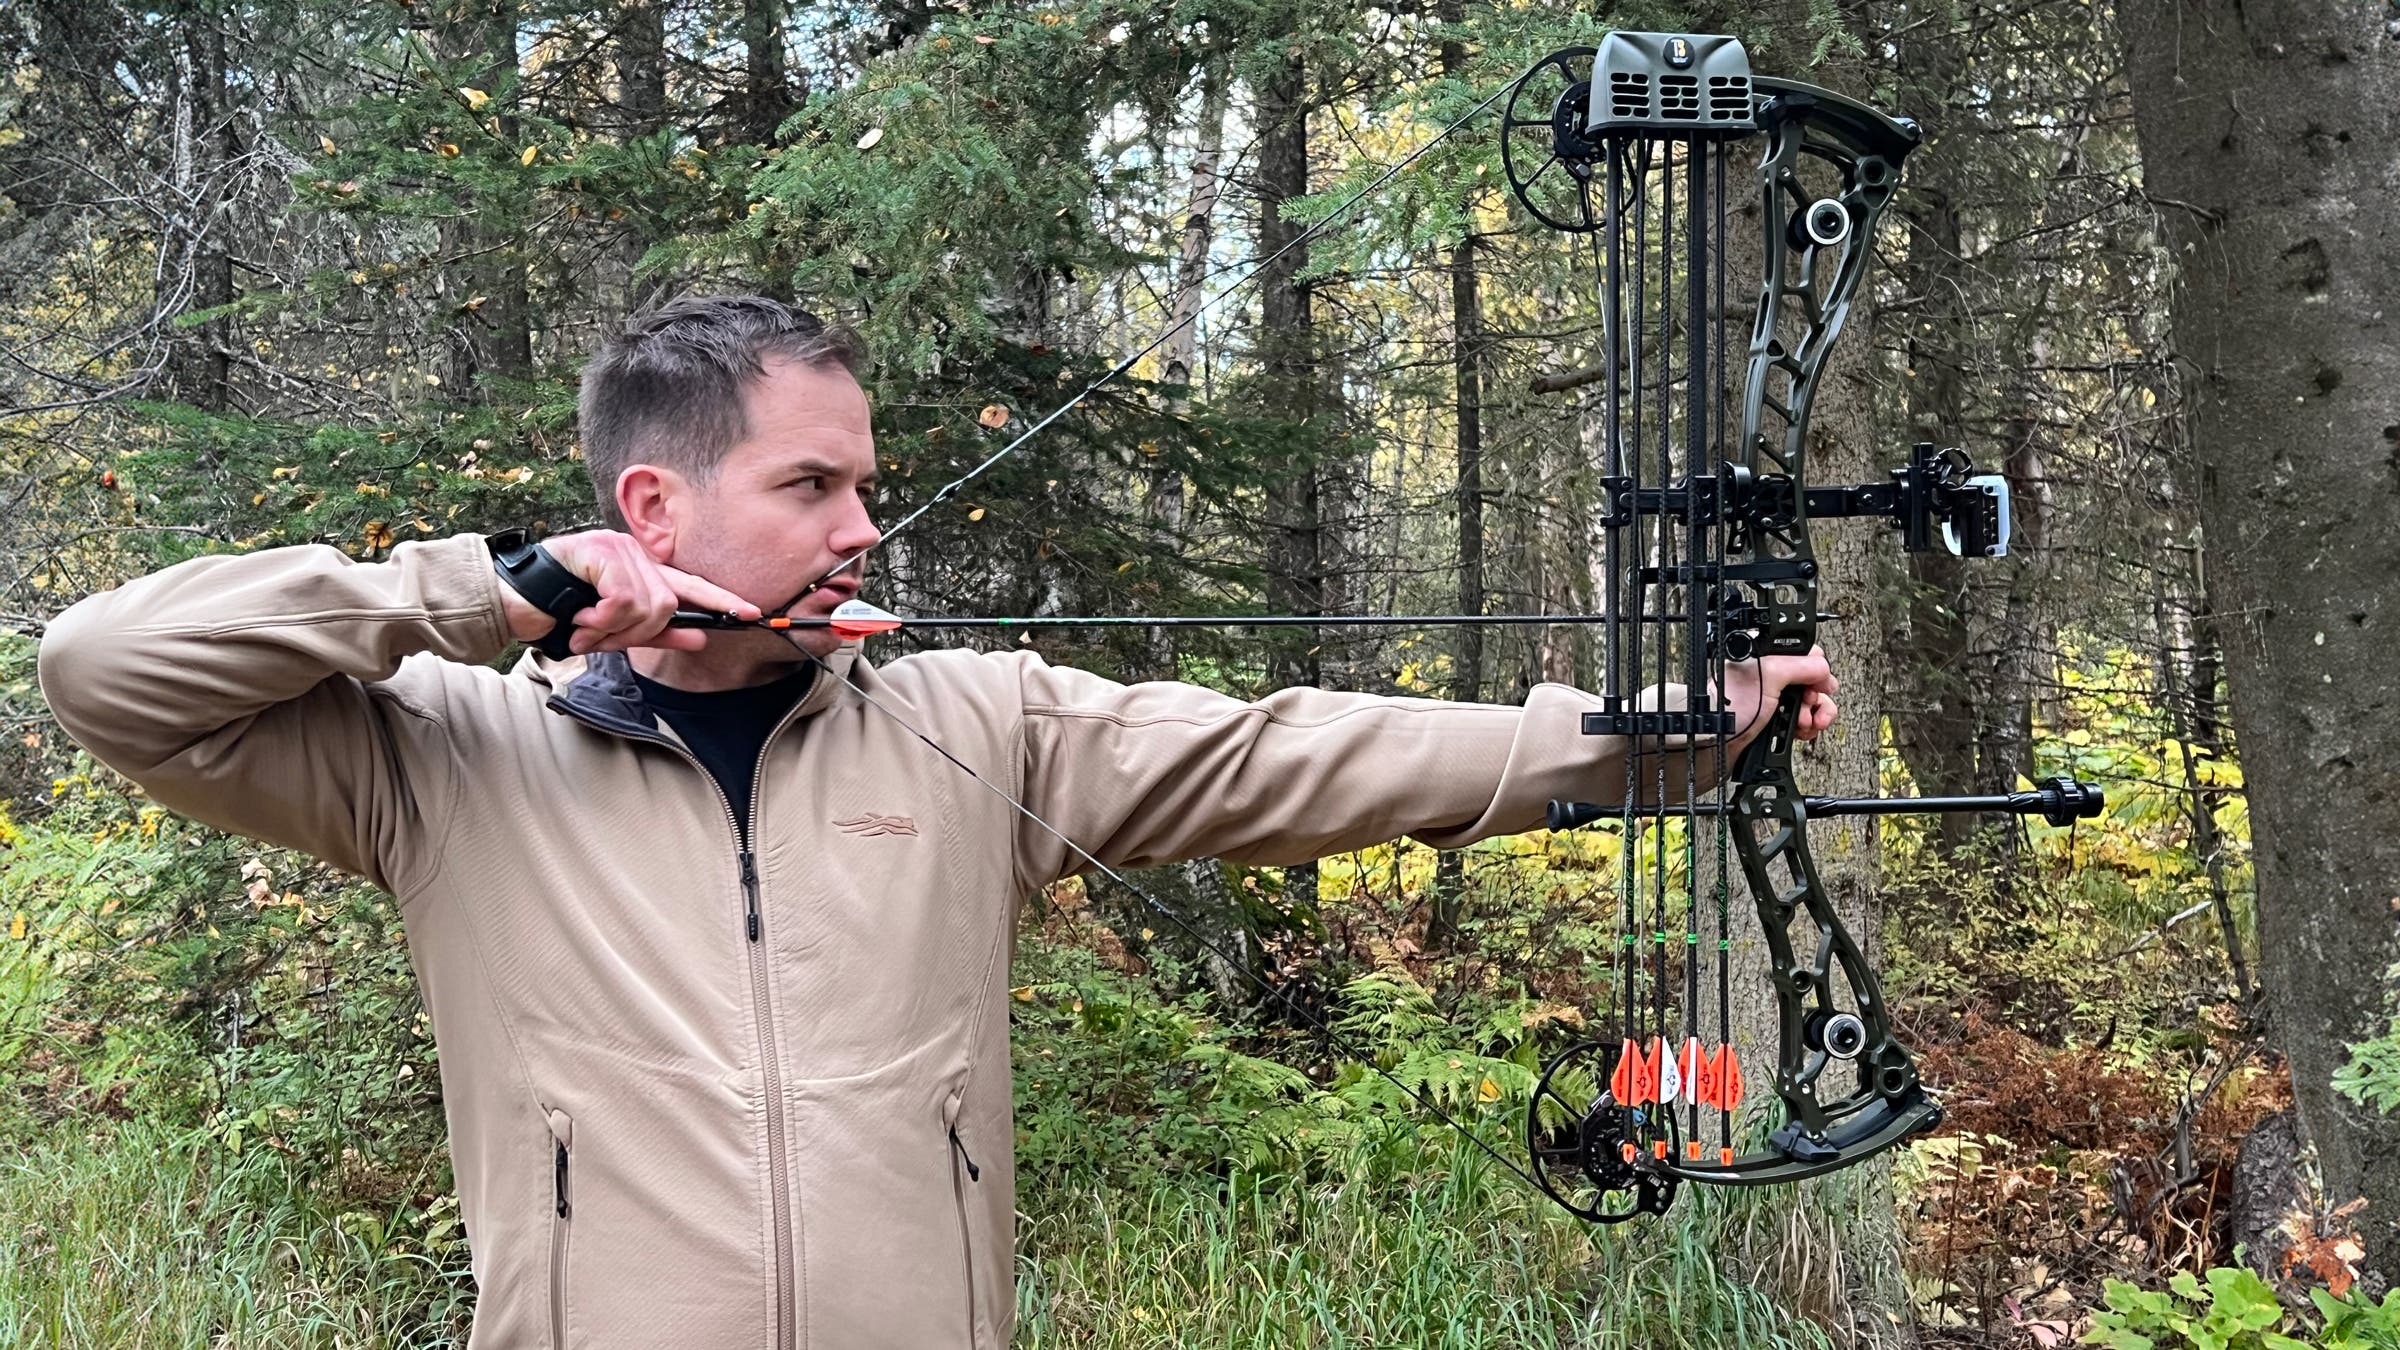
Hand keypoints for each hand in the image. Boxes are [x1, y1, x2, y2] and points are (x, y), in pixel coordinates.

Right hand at [497, 530, 760, 653]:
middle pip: (668, 604)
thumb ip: (657, 633)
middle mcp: (632, 552)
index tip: (752, 613)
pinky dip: (603, 620)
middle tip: (600, 639)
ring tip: (585, 630)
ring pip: (649, 604)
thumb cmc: (560, 614)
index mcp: (640, 568)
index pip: (689, 584)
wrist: (511, 603)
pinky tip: (580, 620)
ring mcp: (615, 547)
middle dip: (638, 633)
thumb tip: (701, 636)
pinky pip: (625, 599)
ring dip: (615, 630)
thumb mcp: (615, 632)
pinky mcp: (599, 551)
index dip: (721, 599)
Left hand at [1718, 646, 1839, 746]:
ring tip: (1806, 723)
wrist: (1713, 742)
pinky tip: (1802, 732)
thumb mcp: (1769, 675)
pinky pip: (1801, 722)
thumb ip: (1800, 665)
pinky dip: (1807, 727)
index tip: (1820, 685)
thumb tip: (1823, 669)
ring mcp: (1773, 701)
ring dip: (1815, 714)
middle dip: (1817, 696)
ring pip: (1809, 704)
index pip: (1805, 656)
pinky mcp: (1773, 722)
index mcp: (1767, 658)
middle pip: (1812, 682)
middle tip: (1809, 704)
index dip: (1817, 671)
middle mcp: (1771, 678)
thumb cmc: (1727, 706)